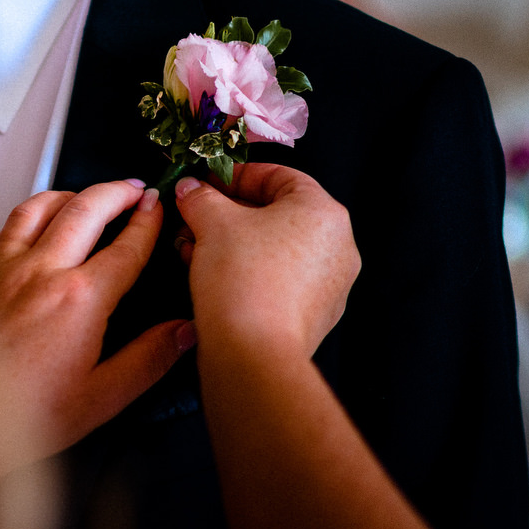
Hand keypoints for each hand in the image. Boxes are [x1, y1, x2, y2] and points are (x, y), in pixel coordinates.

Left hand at [0, 180, 190, 458]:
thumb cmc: (28, 415)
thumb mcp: (101, 397)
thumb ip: (148, 359)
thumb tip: (185, 331)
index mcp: (80, 299)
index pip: (126, 247)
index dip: (148, 222)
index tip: (159, 206)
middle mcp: (42, 271)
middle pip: (86, 208)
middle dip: (115, 191)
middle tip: (134, 188)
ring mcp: (4, 267)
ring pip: (40, 206)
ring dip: (71, 194)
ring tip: (88, 198)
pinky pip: (6, 227)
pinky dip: (28, 216)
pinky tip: (36, 227)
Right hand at [172, 164, 359, 358]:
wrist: (254, 352)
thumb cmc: (243, 278)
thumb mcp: (212, 222)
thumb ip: (200, 197)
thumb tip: (190, 188)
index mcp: (324, 212)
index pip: (278, 176)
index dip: (234, 176)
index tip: (204, 183)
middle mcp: (338, 245)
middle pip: (275, 213)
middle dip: (227, 214)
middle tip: (193, 217)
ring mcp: (330, 283)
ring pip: (273, 247)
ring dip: (231, 243)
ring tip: (193, 248)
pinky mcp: (315, 313)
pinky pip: (278, 278)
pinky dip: (247, 270)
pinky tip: (211, 275)